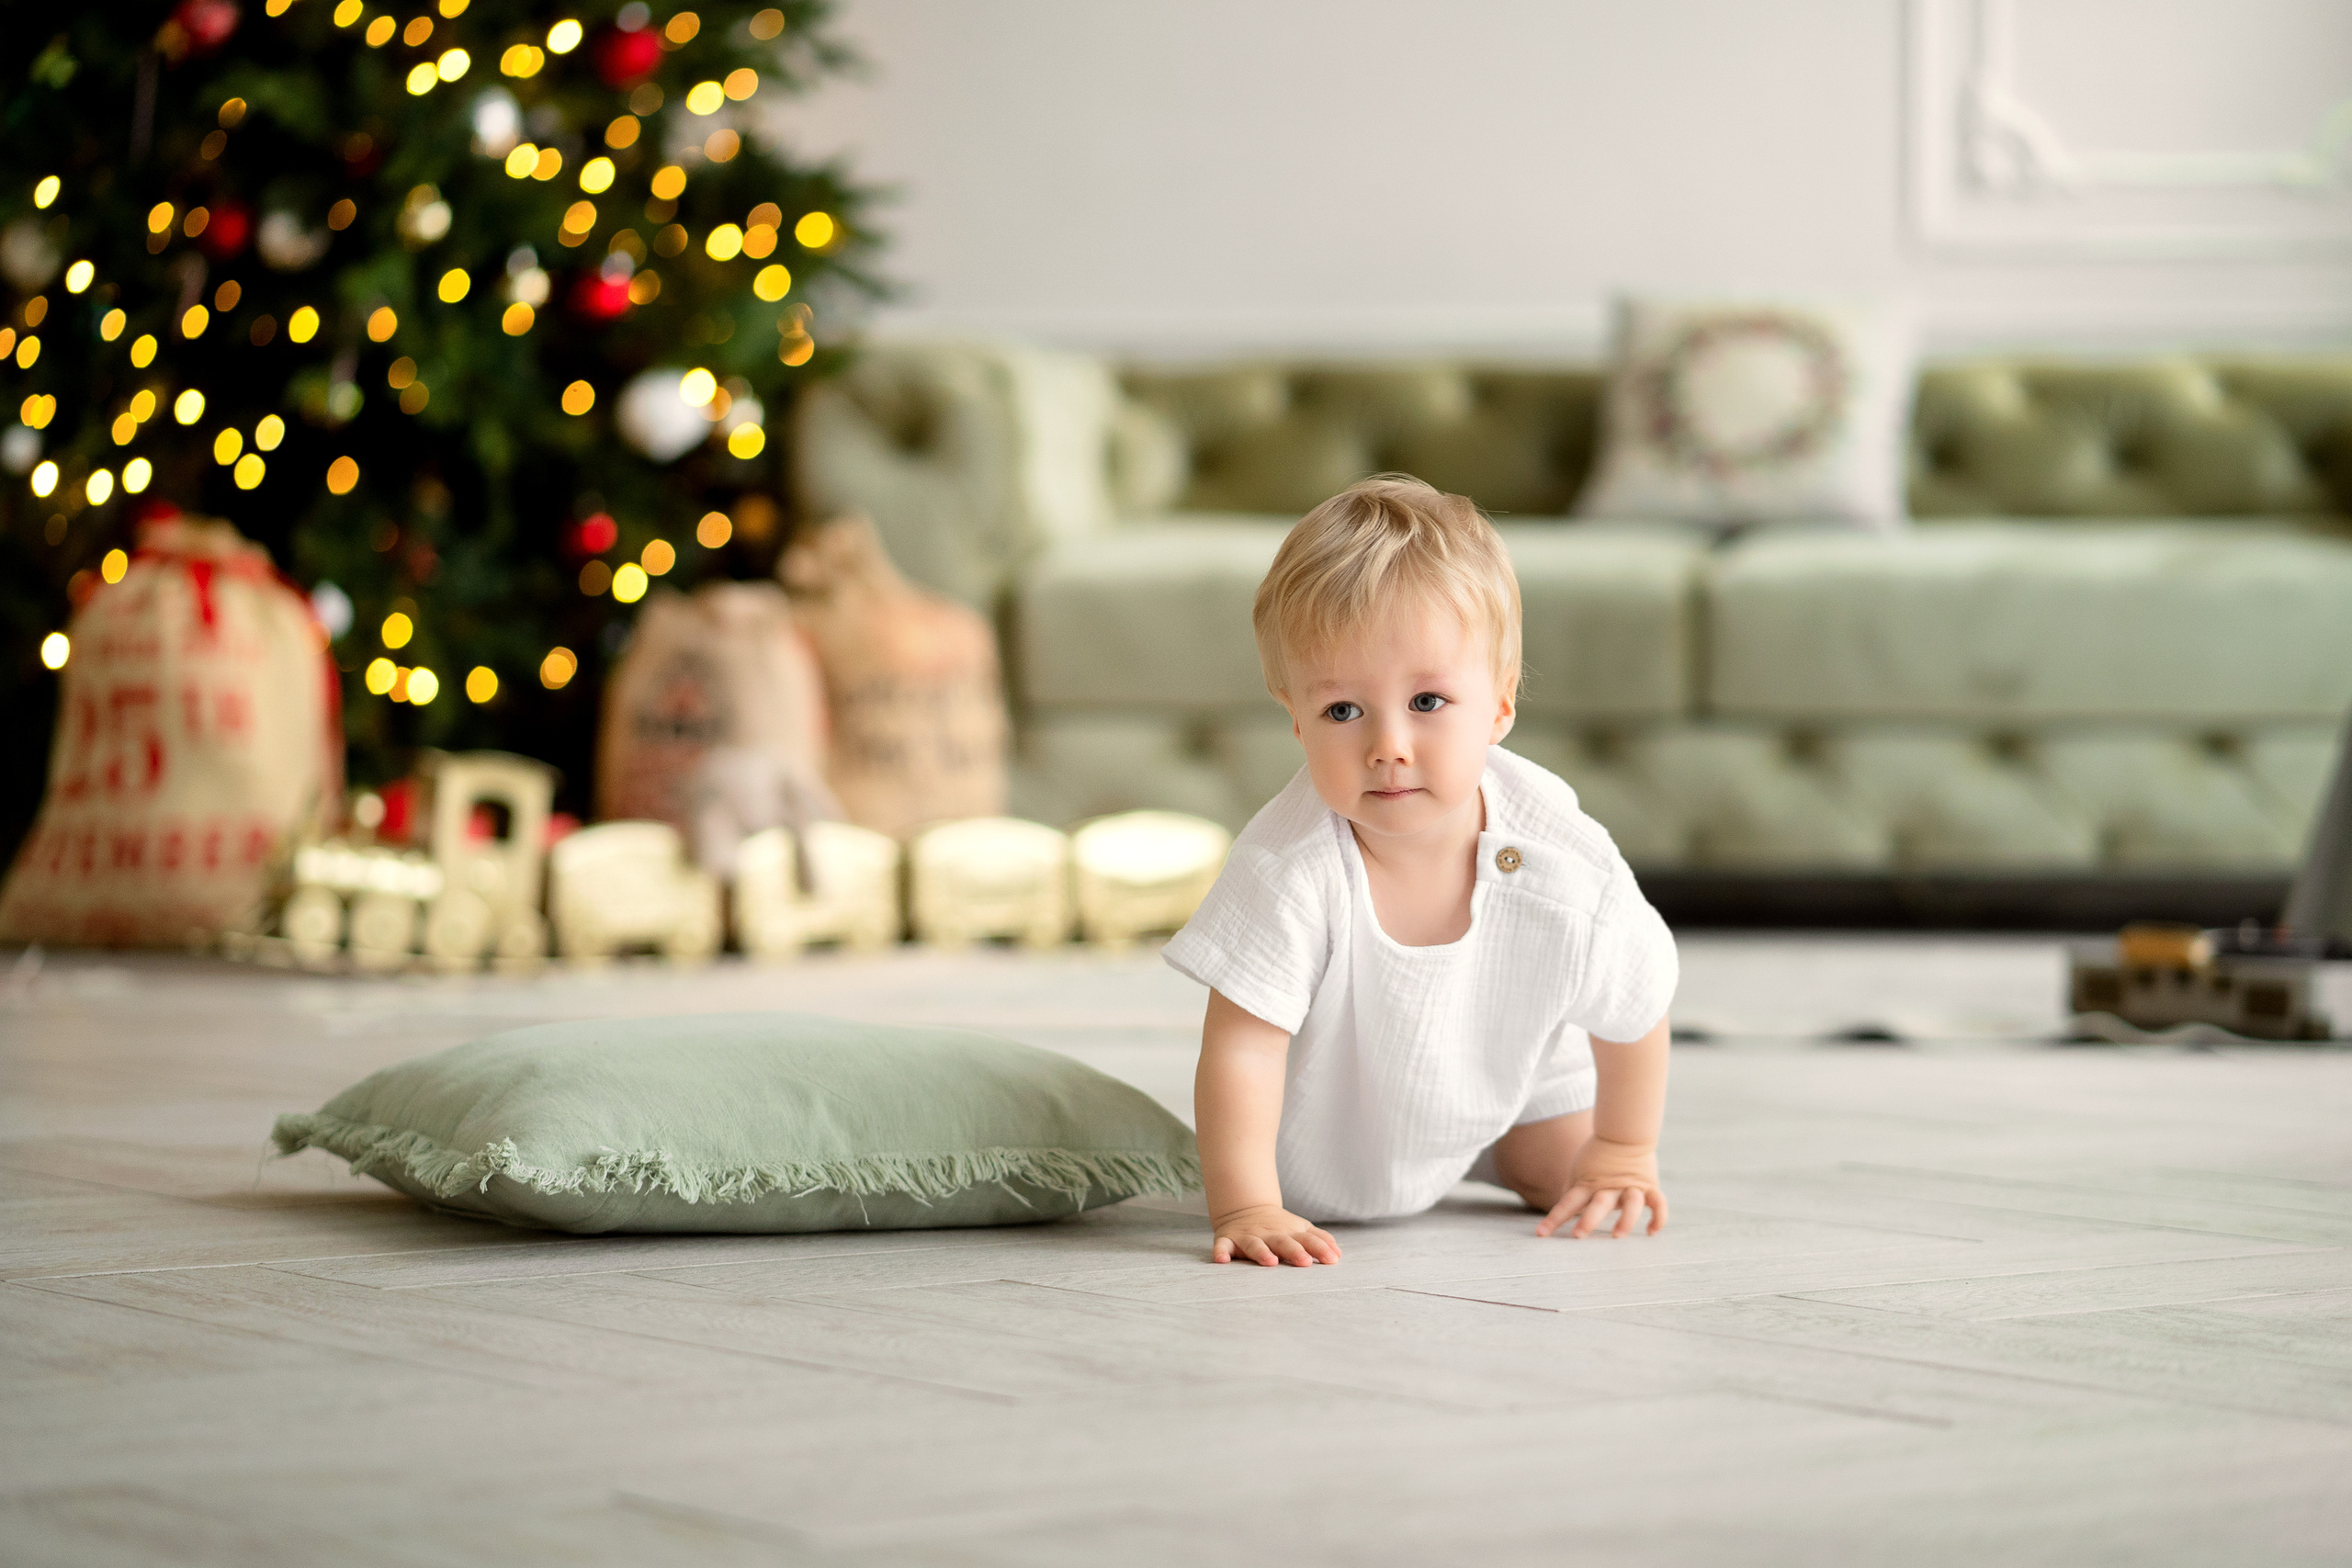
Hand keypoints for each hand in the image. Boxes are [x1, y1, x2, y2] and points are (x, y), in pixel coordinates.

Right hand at [1211, 1204, 1342, 1265]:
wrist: (1245, 1208)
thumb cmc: (1279, 1226)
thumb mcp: (1301, 1228)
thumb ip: (1319, 1240)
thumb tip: (1338, 1254)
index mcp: (1289, 1233)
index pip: (1307, 1240)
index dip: (1319, 1249)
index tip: (1331, 1260)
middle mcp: (1269, 1234)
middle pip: (1283, 1242)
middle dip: (1294, 1251)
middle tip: (1304, 1262)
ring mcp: (1248, 1236)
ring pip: (1255, 1244)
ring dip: (1262, 1253)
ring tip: (1270, 1262)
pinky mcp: (1228, 1240)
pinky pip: (1222, 1246)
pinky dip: (1221, 1252)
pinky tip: (1221, 1260)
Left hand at [1535, 1136, 1666, 1238]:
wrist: (1624, 1133)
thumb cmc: (1596, 1155)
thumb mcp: (1578, 1170)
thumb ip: (1572, 1190)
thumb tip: (1562, 1211)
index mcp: (1588, 1184)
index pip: (1568, 1202)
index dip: (1555, 1218)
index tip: (1541, 1234)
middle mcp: (1609, 1187)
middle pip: (1599, 1203)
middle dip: (1589, 1219)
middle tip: (1578, 1234)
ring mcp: (1631, 1186)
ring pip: (1632, 1204)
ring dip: (1625, 1219)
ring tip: (1618, 1235)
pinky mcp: (1649, 1186)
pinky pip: (1658, 1203)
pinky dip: (1658, 1218)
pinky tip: (1651, 1232)